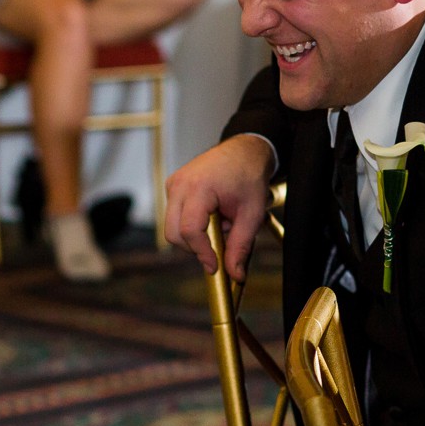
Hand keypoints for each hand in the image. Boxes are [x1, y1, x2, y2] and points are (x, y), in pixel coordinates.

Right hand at [163, 134, 275, 280]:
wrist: (244, 151)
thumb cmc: (249, 177)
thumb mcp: (251, 214)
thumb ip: (241, 246)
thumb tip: (234, 274)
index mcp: (199, 187)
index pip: (189, 230)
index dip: (201, 252)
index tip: (215, 266)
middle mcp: (180, 185)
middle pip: (173, 233)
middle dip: (195, 247)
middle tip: (219, 246)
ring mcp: (173, 185)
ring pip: (172, 227)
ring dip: (195, 235)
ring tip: (221, 223)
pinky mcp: (173, 187)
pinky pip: (175, 216)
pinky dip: (192, 224)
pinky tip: (213, 215)